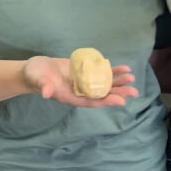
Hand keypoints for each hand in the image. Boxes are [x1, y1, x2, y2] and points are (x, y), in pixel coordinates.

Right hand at [21, 56, 137, 106]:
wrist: (36, 69)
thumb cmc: (35, 75)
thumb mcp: (38, 79)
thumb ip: (43, 86)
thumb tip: (46, 93)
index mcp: (70, 96)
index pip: (91, 101)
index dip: (106, 101)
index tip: (121, 101)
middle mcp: (80, 91)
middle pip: (101, 94)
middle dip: (118, 93)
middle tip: (134, 91)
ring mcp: (83, 82)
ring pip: (104, 84)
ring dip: (118, 82)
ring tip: (131, 78)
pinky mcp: (85, 72)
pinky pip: (101, 73)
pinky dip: (112, 71)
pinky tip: (123, 69)